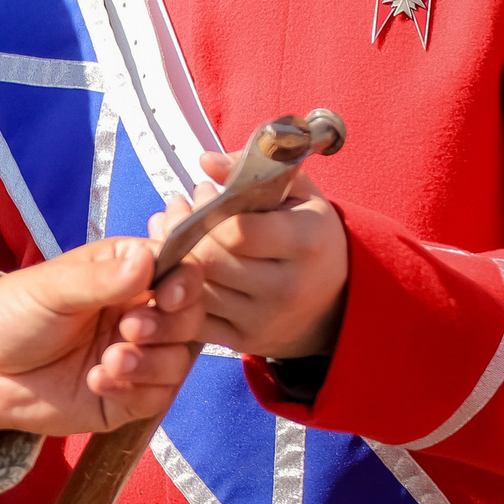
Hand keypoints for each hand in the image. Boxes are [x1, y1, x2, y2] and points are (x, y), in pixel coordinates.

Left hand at [0, 237, 204, 439]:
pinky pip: (157, 397)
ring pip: (179, 360)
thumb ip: (101, 279)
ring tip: (109, 361)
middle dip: (168, 326)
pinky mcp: (127, 397)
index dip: (185, 284)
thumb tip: (148, 258)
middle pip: (189, 318)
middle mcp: (137, 312)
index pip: (178, 272)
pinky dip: (135, 390)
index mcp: (124, 273)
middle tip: (130, 329)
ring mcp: (135, 356)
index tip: (168, 296)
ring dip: (151, 362)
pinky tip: (99, 381)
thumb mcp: (51, 288)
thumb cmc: (9, 313)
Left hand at [160, 148, 349, 358]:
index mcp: (307, 243)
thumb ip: (257, 169)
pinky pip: (190, 318)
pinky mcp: (242, 341)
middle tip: (178, 206)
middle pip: (210, 260)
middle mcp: (288, 287)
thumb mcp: (298, 195)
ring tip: (170, 227)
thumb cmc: (310, 237)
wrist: (334, 305)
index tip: (204, 191)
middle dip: (183, 228)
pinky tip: (172, 262)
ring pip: (195, 288)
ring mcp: (263, 320)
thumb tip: (206, 161)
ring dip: (171, 255)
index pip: (239, 229)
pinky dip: (171, 289)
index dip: (210, 207)